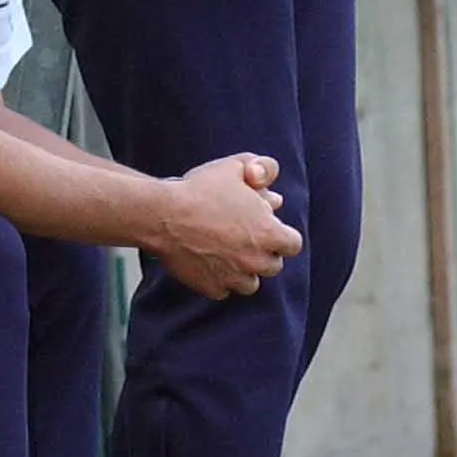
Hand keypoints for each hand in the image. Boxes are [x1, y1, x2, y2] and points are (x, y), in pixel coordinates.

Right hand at [149, 154, 299, 298]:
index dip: (282, 235)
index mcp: (269, 233)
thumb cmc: (200, 190)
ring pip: (250, 283)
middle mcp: (256, 260)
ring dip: (243, 271)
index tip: (267, 228)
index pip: (293, 244)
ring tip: (226, 253)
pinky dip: (219, 280)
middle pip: (273, 265)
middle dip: (262, 253)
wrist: (163, 215)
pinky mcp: (212, 288)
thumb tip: (275, 196)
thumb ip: (262, 171)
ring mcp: (234, 277)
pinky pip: (224, 290)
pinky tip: (207, 262)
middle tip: (243, 238)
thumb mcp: (234, 167)